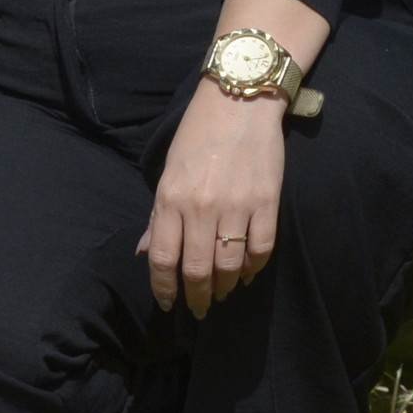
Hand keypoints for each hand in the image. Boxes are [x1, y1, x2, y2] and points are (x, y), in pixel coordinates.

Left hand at [140, 81, 288, 317]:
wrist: (238, 104)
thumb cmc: (197, 137)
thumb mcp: (168, 173)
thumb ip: (159, 217)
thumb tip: (145, 253)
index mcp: (170, 199)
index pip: (163, 258)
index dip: (165, 288)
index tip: (169, 303)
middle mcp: (201, 207)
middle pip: (197, 269)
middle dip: (197, 296)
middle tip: (199, 308)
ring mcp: (236, 206)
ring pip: (230, 264)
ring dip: (226, 285)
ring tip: (223, 291)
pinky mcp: (267, 203)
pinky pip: (262, 248)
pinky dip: (254, 268)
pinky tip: (248, 273)